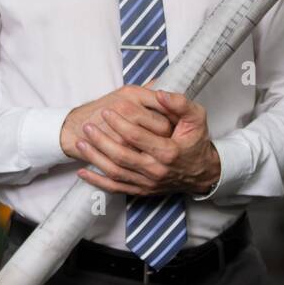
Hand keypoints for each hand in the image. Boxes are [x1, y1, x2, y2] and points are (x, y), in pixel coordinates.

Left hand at [75, 89, 220, 196]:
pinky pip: (116, 189)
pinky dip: (97, 182)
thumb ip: (179, 103)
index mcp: (168, 151)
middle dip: (101, 140)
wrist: (202, 172)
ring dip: (95, 158)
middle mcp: (156, 170)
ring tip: (81, 142)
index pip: (136, 136)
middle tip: (87, 126)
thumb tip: (159, 94)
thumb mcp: (196, 118)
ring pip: (115, 173)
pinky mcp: (142, 191)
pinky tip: (83, 172)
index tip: (106, 111)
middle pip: (121, 156)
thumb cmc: (196, 142)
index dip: (119, 123)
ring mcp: (147, 183)